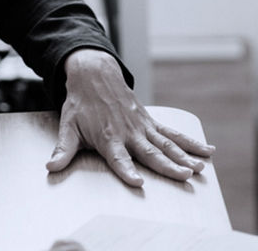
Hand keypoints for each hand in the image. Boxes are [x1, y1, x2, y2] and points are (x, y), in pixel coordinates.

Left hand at [45, 49, 213, 186]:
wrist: (94, 74)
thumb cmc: (80, 104)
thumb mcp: (68, 126)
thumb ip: (63, 150)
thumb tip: (50, 167)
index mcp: (109, 138)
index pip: (118, 159)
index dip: (127, 171)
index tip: (139, 182)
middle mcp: (129, 133)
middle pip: (151, 153)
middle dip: (168, 166)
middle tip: (185, 176)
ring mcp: (143, 127)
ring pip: (167, 144)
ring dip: (184, 157)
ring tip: (198, 170)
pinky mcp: (151, 122)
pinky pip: (173, 134)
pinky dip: (190, 143)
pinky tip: (207, 152)